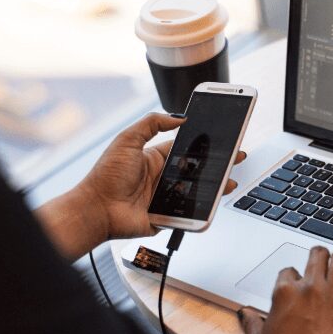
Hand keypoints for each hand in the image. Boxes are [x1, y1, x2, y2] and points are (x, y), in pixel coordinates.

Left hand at [38, 113, 245, 260]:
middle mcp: (163, 177)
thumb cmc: (106, 176)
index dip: (204, 144)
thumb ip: (151, 124)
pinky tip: (215, 201)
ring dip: (216, 186)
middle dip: (218, 164)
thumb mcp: (127, 140)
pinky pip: (189, 212)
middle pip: (197, 170)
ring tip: (230, 180)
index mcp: (155, 158)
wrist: (96, 209)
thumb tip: (177, 117)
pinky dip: (202, 209)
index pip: (186, 149)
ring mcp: (166, 198)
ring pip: (198, 191)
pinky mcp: (167, 216)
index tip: (221, 138)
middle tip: (236, 157)